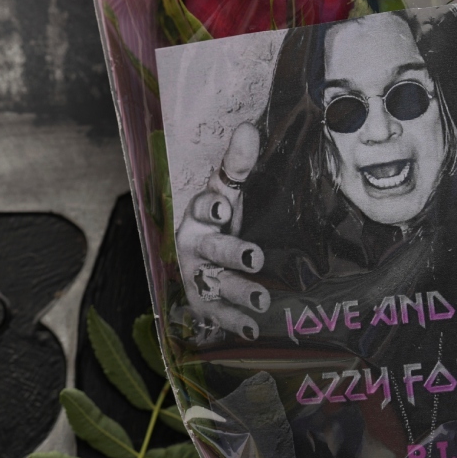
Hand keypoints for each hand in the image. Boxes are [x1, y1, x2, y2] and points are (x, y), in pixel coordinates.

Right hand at [176, 122, 269, 342]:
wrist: (199, 263)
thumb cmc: (218, 223)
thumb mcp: (226, 193)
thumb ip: (237, 166)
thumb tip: (248, 128)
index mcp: (199, 215)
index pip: (201, 206)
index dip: (210, 207)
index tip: (223, 207)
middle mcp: (194, 246)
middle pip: (212, 248)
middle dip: (231, 253)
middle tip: (255, 257)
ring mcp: (198, 276)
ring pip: (216, 283)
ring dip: (239, 292)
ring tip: (262, 298)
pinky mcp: (204, 303)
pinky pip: (218, 314)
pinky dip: (235, 322)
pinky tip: (255, 328)